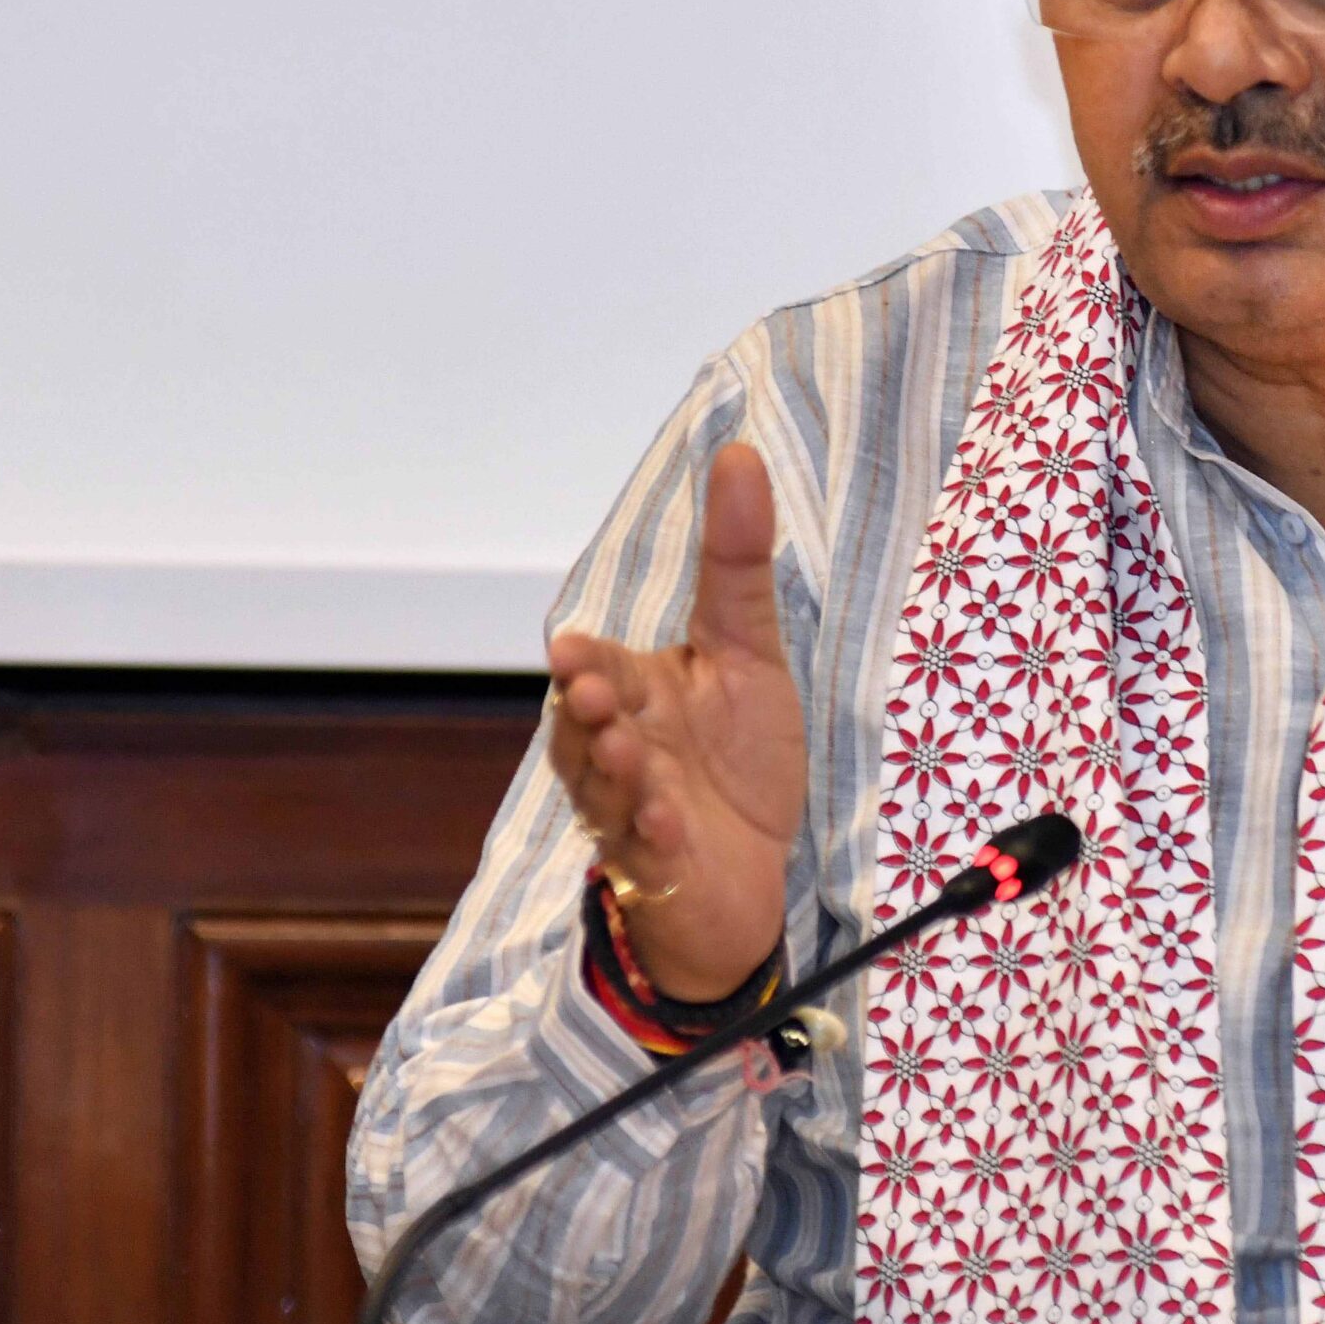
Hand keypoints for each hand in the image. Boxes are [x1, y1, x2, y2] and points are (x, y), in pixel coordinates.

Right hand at [546, 443, 808, 1001]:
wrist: (750, 871)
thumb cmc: (738, 758)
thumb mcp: (749, 653)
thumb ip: (736, 562)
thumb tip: (737, 452)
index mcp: (634, 693)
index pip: (598, 669)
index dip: (586, 664)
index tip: (574, 652)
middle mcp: (618, 748)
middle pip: (584, 728)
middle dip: (588, 714)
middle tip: (597, 696)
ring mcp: (631, 812)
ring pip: (604, 790)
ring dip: (613, 774)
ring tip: (625, 755)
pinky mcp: (657, 869)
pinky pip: (645, 854)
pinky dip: (654, 839)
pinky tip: (670, 826)